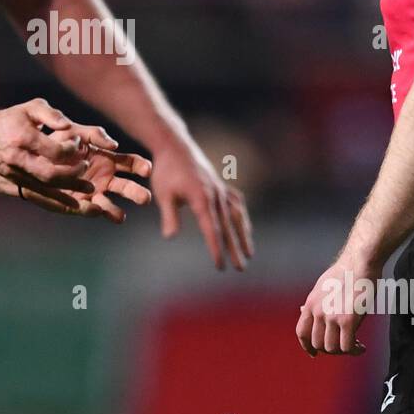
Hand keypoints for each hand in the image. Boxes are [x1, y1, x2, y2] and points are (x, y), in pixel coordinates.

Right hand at [0, 98, 103, 192]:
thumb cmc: (11, 119)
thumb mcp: (30, 108)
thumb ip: (51, 114)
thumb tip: (68, 125)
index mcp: (23, 138)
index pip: (53, 150)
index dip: (71, 149)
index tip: (78, 143)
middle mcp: (18, 159)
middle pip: (49, 174)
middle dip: (72, 173)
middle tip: (85, 166)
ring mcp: (16, 174)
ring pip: (45, 188)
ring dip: (69, 191)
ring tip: (90, 190)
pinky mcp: (16, 182)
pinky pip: (39, 195)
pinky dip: (57, 201)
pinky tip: (74, 204)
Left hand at [20, 138, 153, 221]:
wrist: (31, 156)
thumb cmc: (56, 140)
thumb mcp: (74, 131)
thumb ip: (95, 133)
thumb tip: (115, 145)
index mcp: (107, 159)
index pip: (130, 164)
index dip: (139, 166)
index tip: (147, 169)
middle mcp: (103, 178)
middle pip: (125, 187)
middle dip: (136, 193)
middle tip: (145, 198)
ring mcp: (91, 193)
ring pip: (108, 204)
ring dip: (116, 211)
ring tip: (121, 217)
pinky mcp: (76, 203)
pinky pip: (87, 210)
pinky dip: (92, 212)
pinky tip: (97, 211)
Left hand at [151, 136, 253, 270]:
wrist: (175, 145)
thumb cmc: (166, 170)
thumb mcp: (163, 193)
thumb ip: (169, 215)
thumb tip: (170, 236)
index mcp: (202, 198)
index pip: (212, 229)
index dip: (217, 249)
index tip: (221, 266)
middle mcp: (216, 194)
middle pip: (228, 226)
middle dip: (235, 248)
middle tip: (241, 268)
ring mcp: (220, 189)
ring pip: (237, 215)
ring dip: (244, 235)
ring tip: (250, 252)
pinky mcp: (220, 185)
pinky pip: (236, 202)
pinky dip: (241, 216)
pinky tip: (244, 226)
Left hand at [295, 254, 379, 356]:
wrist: (359, 263)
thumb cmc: (345, 273)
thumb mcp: (321, 287)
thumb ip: (314, 303)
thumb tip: (301, 311)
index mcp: (310, 304)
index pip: (301, 332)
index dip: (306, 346)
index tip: (314, 353)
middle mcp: (318, 312)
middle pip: (318, 344)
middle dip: (331, 349)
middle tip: (344, 346)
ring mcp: (332, 317)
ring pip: (332, 348)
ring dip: (344, 352)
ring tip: (355, 346)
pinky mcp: (348, 320)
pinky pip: (347, 346)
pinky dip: (354, 351)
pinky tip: (360, 347)